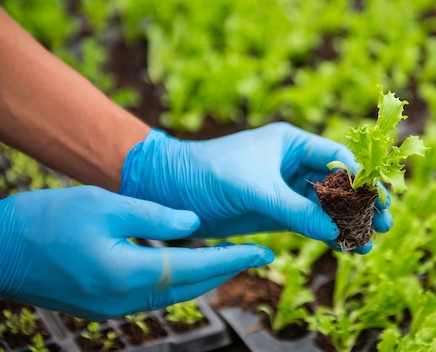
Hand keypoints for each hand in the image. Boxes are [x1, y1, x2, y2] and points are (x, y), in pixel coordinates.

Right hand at [0, 186, 272, 320]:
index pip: (198, 269)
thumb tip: (196, 224)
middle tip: (256, 255)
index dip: (234, 259)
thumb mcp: (105, 205)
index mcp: (129, 274)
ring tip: (230, 259)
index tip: (263, 252)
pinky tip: (188, 265)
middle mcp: (127, 300)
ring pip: (175, 294)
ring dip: (205, 277)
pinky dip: (179, 280)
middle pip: (191, 287)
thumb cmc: (48, 220)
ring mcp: (114, 309)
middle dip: (226, 271)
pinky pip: (155, 295)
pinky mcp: (104, 307)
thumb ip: (155, 215)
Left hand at [120, 122, 392, 253]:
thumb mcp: (254, 189)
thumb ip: (295, 210)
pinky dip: (327, 233)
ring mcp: (285, 189)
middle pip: (338, 183)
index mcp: (291, 143)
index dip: (362, 179)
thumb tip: (335, 230)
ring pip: (326, 206)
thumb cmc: (208, 175)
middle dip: (362, 202)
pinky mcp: (276, 212)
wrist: (169, 191)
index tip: (381, 199)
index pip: (337, 158)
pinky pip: (309, 222)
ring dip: (348, 222)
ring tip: (371, 241)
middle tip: (387, 222)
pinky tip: (346, 246)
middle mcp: (292, 164)